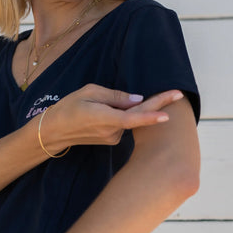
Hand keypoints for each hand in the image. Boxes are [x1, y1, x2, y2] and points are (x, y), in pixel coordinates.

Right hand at [42, 85, 182, 149]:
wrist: (54, 132)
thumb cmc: (68, 108)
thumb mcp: (89, 92)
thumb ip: (115, 96)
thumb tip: (138, 98)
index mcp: (106, 118)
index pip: (134, 118)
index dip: (152, 115)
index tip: (169, 114)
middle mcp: (113, 131)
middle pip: (139, 116)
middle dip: (159, 105)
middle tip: (178, 94)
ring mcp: (113, 137)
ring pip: (129, 119)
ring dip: (131, 108)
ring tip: (107, 102)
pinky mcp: (111, 140)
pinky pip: (123, 123)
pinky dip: (123, 114)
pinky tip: (105, 111)